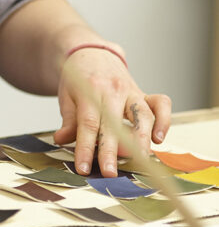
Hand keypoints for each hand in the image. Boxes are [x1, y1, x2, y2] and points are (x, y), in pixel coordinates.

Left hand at [53, 48, 171, 176]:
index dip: (85, 148)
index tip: (83, 168)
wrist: (91, 53)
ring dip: (142, 139)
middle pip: (114, 123)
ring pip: (142, 114)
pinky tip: (159, 139)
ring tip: (140, 160)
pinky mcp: (145, 94)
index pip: (88, 124)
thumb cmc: (78, 79)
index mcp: (90, 91)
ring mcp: (132, 91)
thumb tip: (62, 139)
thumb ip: (68, 119)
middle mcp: (114, 91)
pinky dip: (164, 120)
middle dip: (112, 151)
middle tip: (110, 173)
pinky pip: (161, 104)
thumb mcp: (67, 95)